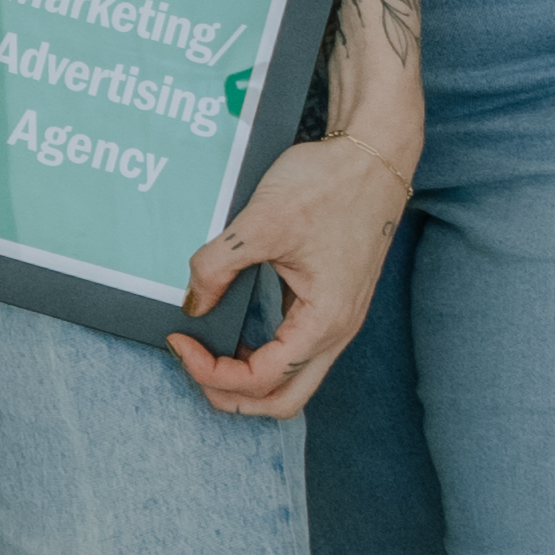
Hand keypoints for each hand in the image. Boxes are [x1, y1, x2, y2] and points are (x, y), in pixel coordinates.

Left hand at [165, 122, 414, 419]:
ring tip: (206, 354)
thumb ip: (218, 266)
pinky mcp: (332, 303)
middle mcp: (336, 331)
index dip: (211, 371)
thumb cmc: (329, 184)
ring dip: (248, 378)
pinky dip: (262, 354)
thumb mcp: (260, 222)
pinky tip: (234, 333)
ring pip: (292, 378)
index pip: (261, 378)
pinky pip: (296, 349)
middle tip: (191, 365)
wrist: (373, 155)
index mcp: (324, 321)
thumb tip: (192, 303)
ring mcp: (338, 319)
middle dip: (232, 395)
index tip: (180, 340)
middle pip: (283, 399)